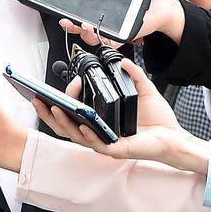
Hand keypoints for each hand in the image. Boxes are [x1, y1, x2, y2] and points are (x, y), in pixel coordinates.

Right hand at [33, 59, 205, 172]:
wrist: (174, 136)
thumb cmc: (157, 118)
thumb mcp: (143, 90)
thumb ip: (133, 75)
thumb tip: (124, 61)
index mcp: (98, 118)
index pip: (73, 110)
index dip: (65, 97)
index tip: (67, 84)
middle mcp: (97, 130)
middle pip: (65, 125)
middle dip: (48, 114)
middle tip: (36, 99)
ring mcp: (104, 141)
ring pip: (75, 136)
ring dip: (63, 123)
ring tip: (56, 108)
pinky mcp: (116, 150)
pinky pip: (97, 145)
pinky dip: (88, 135)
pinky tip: (83, 125)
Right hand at [61, 0, 185, 43]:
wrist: (170, 5)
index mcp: (107, 4)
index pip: (84, 9)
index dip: (72, 10)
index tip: (63, 7)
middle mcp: (108, 17)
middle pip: (82, 25)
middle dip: (70, 25)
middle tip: (65, 20)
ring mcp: (115, 27)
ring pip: (92, 35)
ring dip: (82, 32)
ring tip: (80, 24)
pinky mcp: (124, 34)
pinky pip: (109, 40)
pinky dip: (99, 38)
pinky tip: (93, 30)